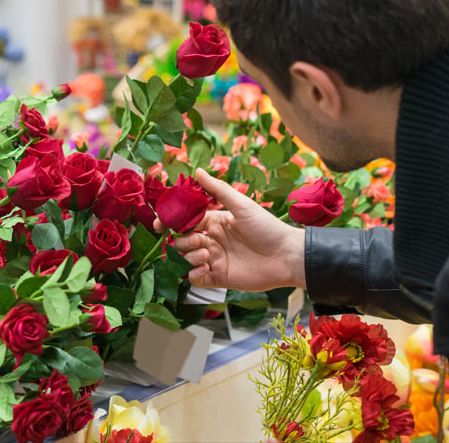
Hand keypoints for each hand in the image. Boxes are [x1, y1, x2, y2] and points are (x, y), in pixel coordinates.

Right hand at [157, 168, 305, 290]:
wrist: (286, 257)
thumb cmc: (267, 227)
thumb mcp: (241, 205)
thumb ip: (217, 189)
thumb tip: (197, 170)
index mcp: (215, 222)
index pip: (186, 221)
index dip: (171, 222)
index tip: (162, 224)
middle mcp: (212, 240)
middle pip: (182, 240)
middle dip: (184, 241)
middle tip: (200, 241)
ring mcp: (214, 260)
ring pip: (186, 259)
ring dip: (190, 256)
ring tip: (207, 255)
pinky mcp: (218, 278)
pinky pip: (196, 278)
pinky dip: (195, 274)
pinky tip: (205, 269)